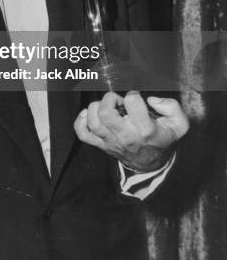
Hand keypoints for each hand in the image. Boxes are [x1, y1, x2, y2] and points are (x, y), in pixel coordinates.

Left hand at [73, 91, 189, 171]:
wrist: (151, 164)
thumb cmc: (162, 138)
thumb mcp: (178, 125)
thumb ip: (172, 108)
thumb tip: (152, 100)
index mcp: (145, 129)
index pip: (132, 103)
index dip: (133, 95)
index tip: (136, 99)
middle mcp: (126, 136)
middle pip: (106, 112)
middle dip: (110, 99)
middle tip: (118, 101)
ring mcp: (111, 141)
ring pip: (93, 122)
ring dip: (96, 108)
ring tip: (106, 107)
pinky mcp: (101, 145)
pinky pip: (83, 134)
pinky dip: (80, 121)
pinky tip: (88, 114)